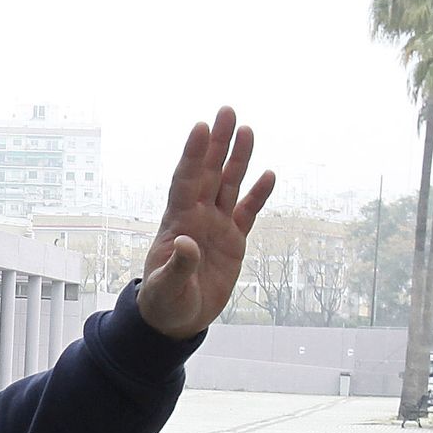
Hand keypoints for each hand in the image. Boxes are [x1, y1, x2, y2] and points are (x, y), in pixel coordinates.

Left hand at [138, 107, 275, 339]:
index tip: (199, 128)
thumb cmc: (164, 303)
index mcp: (177, 223)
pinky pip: (247, 212)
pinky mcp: (233, 241)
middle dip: (217, 143)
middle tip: (227, 111)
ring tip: (247, 130)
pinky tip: (268, 174)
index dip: (192, 156)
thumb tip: (188, 243)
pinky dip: (257, 195)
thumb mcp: (167, 288)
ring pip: (228, 185)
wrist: (177, 320)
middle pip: (208, 173)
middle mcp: (197, 218)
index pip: (185, 182)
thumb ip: (178, 266)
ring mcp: (216, 227)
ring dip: (237, 159)